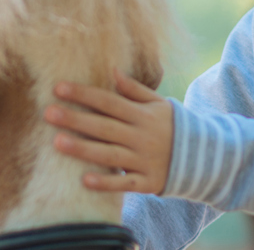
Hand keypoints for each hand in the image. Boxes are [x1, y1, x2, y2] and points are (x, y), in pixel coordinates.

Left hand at [44, 69, 173, 193]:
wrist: (204, 158)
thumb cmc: (171, 126)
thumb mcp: (158, 104)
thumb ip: (134, 89)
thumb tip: (112, 70)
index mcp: (143, 115)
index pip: (109, 101)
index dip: (84, 94)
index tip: (59, 88)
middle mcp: (142, 137)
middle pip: (105, 127)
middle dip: (76, 119)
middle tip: (48, 113)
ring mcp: (145, 161)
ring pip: (110, 155)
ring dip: (84, 149)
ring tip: (57, 142)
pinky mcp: (148, 182)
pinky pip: (125, 184)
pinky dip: (107, 183)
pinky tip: (84, 180)